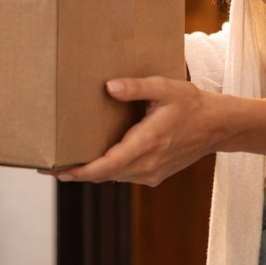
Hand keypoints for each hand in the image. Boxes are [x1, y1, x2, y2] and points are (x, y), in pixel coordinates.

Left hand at [52, 76, 226, 186]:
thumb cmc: (191, 104)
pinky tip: (93, 159)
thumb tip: (110, 87)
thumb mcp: (165, 88)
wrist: (218, 127)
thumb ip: (137, 87)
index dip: (80, 172)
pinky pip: (124, 175)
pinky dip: (106, 170)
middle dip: (76, 172)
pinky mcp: (154, 174)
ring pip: (113, 177)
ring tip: (64, 162)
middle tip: (47, 165)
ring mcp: (152, 173)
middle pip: (104, 175)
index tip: (57, 171)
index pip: (107, 166)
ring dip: (90, 172)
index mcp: (147, 143)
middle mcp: (148, 164)